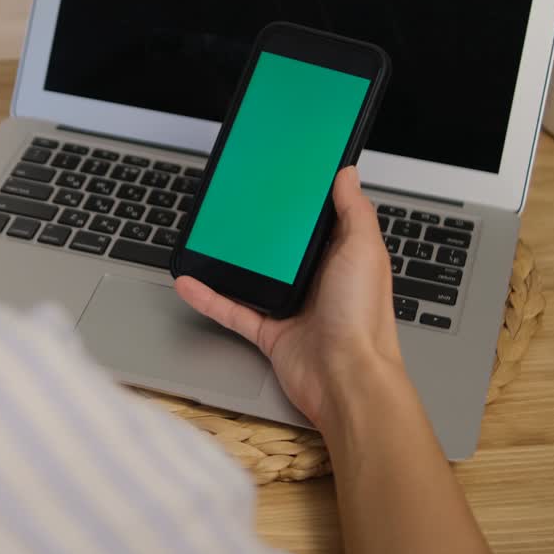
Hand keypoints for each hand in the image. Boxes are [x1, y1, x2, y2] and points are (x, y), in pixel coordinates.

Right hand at [175, 167, 402, 431]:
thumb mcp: (364, 250)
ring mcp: (292, 306)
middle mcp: (318, 280)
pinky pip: (232, 309)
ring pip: (253, 276)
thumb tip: (346, 174)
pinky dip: (209, 297)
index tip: (282, 178)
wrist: (347, 380)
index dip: (304, 200)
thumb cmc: (363, 319)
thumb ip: (354, 211)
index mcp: (342, 258)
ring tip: (208, 238)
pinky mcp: (269, 331)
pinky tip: (190, 282)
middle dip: (261, 228)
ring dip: (229, 261)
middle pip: (283, 247)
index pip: (321, 221)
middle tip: (237, 202)